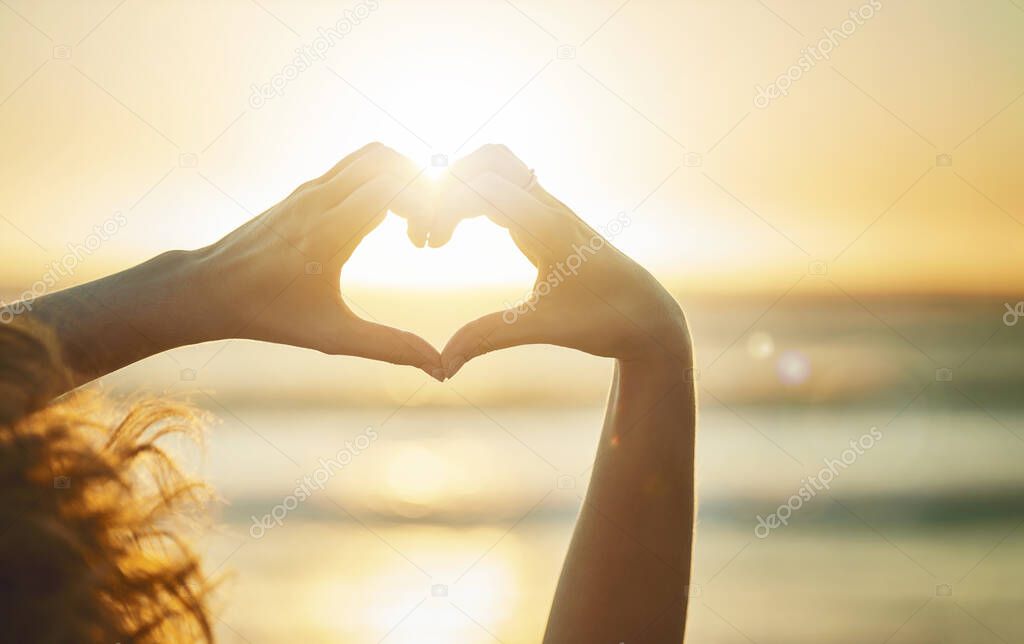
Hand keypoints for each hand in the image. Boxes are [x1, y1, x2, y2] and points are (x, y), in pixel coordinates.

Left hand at [194, 142, 444, 378]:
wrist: (208, 289)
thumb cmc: (269, 315)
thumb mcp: (333, 337)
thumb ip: (390, 347)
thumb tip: (440, 369)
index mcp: (328, 230)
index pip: (390, 187)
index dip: (423, 205)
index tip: (426, 241)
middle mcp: (319, 200)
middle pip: (385, 159)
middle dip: (418, 186)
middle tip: (425, 227)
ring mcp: (309, 190)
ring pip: (369, 155)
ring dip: (400, 177)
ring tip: (410, 220)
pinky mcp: (304, 191)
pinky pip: (352, 167)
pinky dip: (379, 180)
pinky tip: (383, 219)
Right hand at [434, 145, 690, 376]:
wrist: (648, 316)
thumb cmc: (605, 321)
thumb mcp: (544, 328)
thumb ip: (489, 337)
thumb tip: (442, 365)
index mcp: (548, 226)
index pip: (484, 186)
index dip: (445, 206)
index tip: (429, 246)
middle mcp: (548, 207)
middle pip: (488, 159)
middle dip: (448, 185)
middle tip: (427, 234)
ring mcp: (547, 208)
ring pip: (495, 166)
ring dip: (458, 187)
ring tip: (436, 234)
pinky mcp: (544, 218)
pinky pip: (500, 186)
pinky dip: (468, 198)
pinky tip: (451, 234)